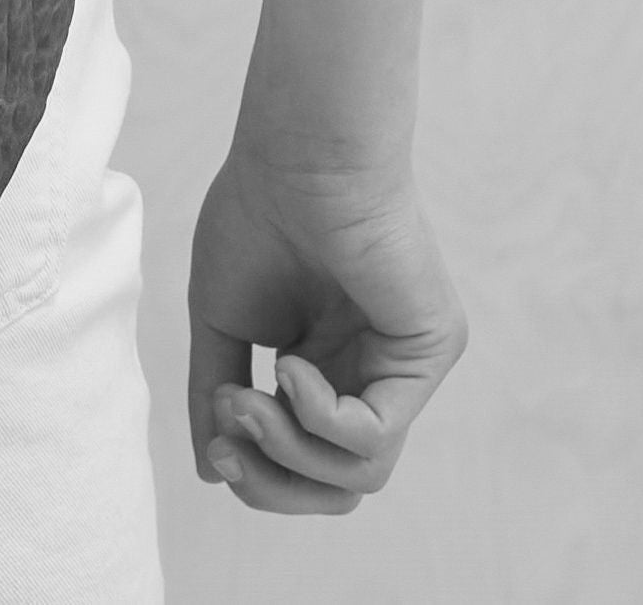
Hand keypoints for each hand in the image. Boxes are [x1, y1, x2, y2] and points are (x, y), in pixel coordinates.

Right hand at [185, 134, 466, 515]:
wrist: (294, 155)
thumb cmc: (255, 214)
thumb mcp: (220, 320)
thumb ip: (215, 392)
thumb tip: (214, 471)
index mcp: (323, 366)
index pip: (303, 463)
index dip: (257, 474)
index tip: (215, 444)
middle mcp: (367, 374)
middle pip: (337, 486)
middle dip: (275, 483)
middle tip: (230, 442)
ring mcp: (401, 368)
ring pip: (359, 476)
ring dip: (289, 451)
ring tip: (249, 398)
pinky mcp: (428, 352)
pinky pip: (378, 436)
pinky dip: (322, 419)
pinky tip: (291, 367)